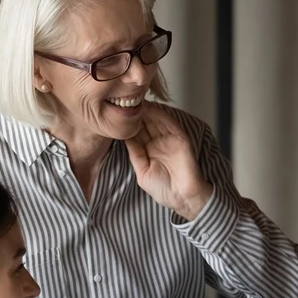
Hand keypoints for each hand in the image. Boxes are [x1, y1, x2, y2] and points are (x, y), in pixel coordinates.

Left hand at [125, 103, 212, 219]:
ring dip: (146, 110)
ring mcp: (169, 139)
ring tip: (134, 100)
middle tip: (123, 99)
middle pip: (144, 123)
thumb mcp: (142, 170)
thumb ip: (135, 153)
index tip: (115, 111)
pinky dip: (161, 114)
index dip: (126, 123)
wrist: (182, 198)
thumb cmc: (164, 189)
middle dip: (135, 112)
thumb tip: (124, 137)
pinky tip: (151, 107)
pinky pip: (169, 123)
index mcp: (148, 151)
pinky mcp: (180, 139)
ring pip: (156, 120)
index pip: (135, 133)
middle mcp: (158, 143)